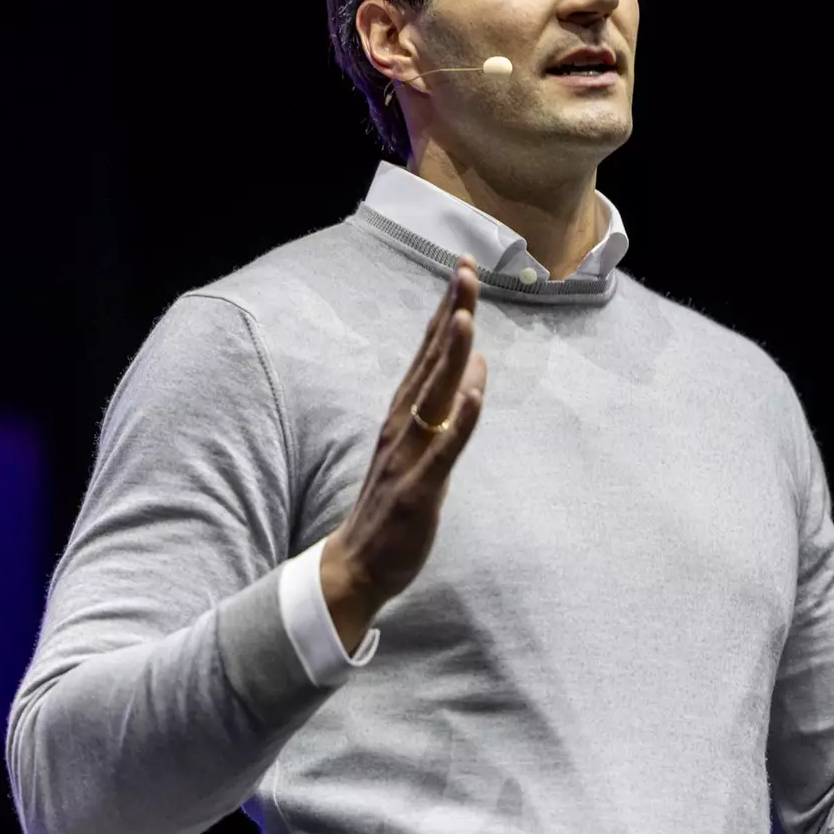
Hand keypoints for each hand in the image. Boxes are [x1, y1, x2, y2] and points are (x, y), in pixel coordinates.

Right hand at [322, 257, 488, 641]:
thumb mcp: (427, 446)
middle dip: (450, 316)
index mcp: (404, 415)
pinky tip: (473, 397)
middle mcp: (403, 427)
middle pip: (430, 362)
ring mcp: (408, 456)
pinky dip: (458, 424)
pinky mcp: (417, 489)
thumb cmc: (393, 503)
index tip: (463, 268)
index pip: (429, 352)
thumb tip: (477, 365)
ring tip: (466, 318)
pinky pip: (442, 452)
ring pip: (432, 399)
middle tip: (466, 272)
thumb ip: (448, 406)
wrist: (356, 565)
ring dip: (449, 358)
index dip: (448, 310)